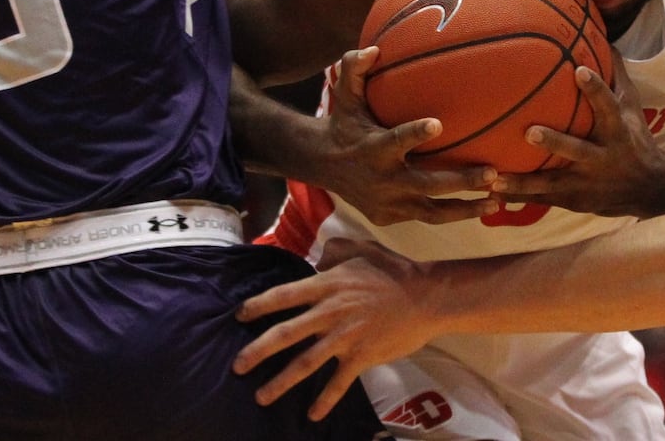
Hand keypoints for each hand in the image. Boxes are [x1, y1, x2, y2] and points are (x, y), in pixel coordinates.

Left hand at [234, 238, 435, 420]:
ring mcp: (345, 337)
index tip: (239, 316)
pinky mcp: (362, 356)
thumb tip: (319, 257)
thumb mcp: (362, 250)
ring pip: (306, 363)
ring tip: (261, 396)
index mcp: (327, 285)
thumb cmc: (394, 271)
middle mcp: (330, 312)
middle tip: (237, 366)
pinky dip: (325, 400)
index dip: (258, 306)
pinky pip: (339, 382)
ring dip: (281, 382)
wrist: (426, 297)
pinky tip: (312, 415)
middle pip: (286, 334)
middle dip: (258, 351)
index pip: (284, 296)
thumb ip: (336, 252)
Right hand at [315, 48, 498, 225]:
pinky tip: (480, 207)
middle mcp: (382, 180)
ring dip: (466, 208)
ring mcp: (387, 203)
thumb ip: (354, 67)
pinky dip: (453, 214)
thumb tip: (374, 50)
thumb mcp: (345, 95)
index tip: (438, 124)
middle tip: (492, 173)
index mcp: (374, 148)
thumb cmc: (345, 123)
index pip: (395, 140)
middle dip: (460, 181)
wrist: (322, 164)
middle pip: (427, 184)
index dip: (415, 133)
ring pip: (433, 212)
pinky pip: (426, 217)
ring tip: (496, 200)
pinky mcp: (391, 217)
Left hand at [488, 64, 664, 218]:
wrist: (650, 189)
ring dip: (524, 182)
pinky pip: (543, 199)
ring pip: (553, 183)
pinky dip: (518, 198)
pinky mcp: (574, 200)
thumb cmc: (634, 139)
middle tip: (529, 133)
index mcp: (617, 130)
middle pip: (577, 150)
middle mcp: (602, 157)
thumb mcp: (632, 107)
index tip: (579, 70)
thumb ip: (616, 75)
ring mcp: (587, 182)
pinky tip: (491, 194)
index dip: (596, 89)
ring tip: (494, 179)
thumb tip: (603, 36)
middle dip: (555, 142)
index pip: (608, 106)